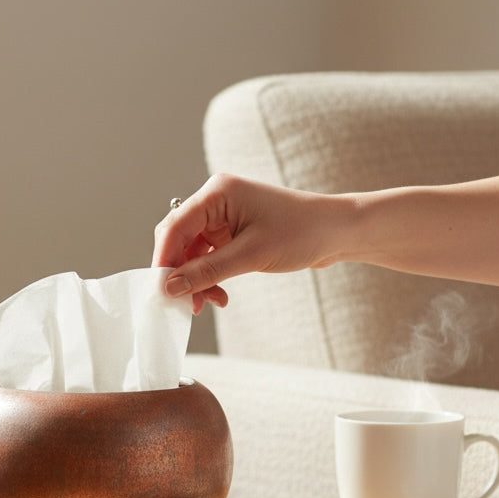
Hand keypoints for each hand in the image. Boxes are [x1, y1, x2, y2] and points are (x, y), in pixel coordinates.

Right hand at [152, 173, 342, 313]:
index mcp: (217, 193)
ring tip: (209, 304)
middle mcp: (215, 201)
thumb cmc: (301, 232)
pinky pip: (208, 258)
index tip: (161, 291)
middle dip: (180, 273)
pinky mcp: (232, 233)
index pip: (174, 227)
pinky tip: (219, 296)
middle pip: (179, 240)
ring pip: (192, 253)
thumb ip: (206, 272)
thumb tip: (170, 287)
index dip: (164, 260)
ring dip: (197, 280)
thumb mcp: (251, 256)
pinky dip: (210, 278)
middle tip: (185, 304)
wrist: (337, 232)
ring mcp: (224, 217)